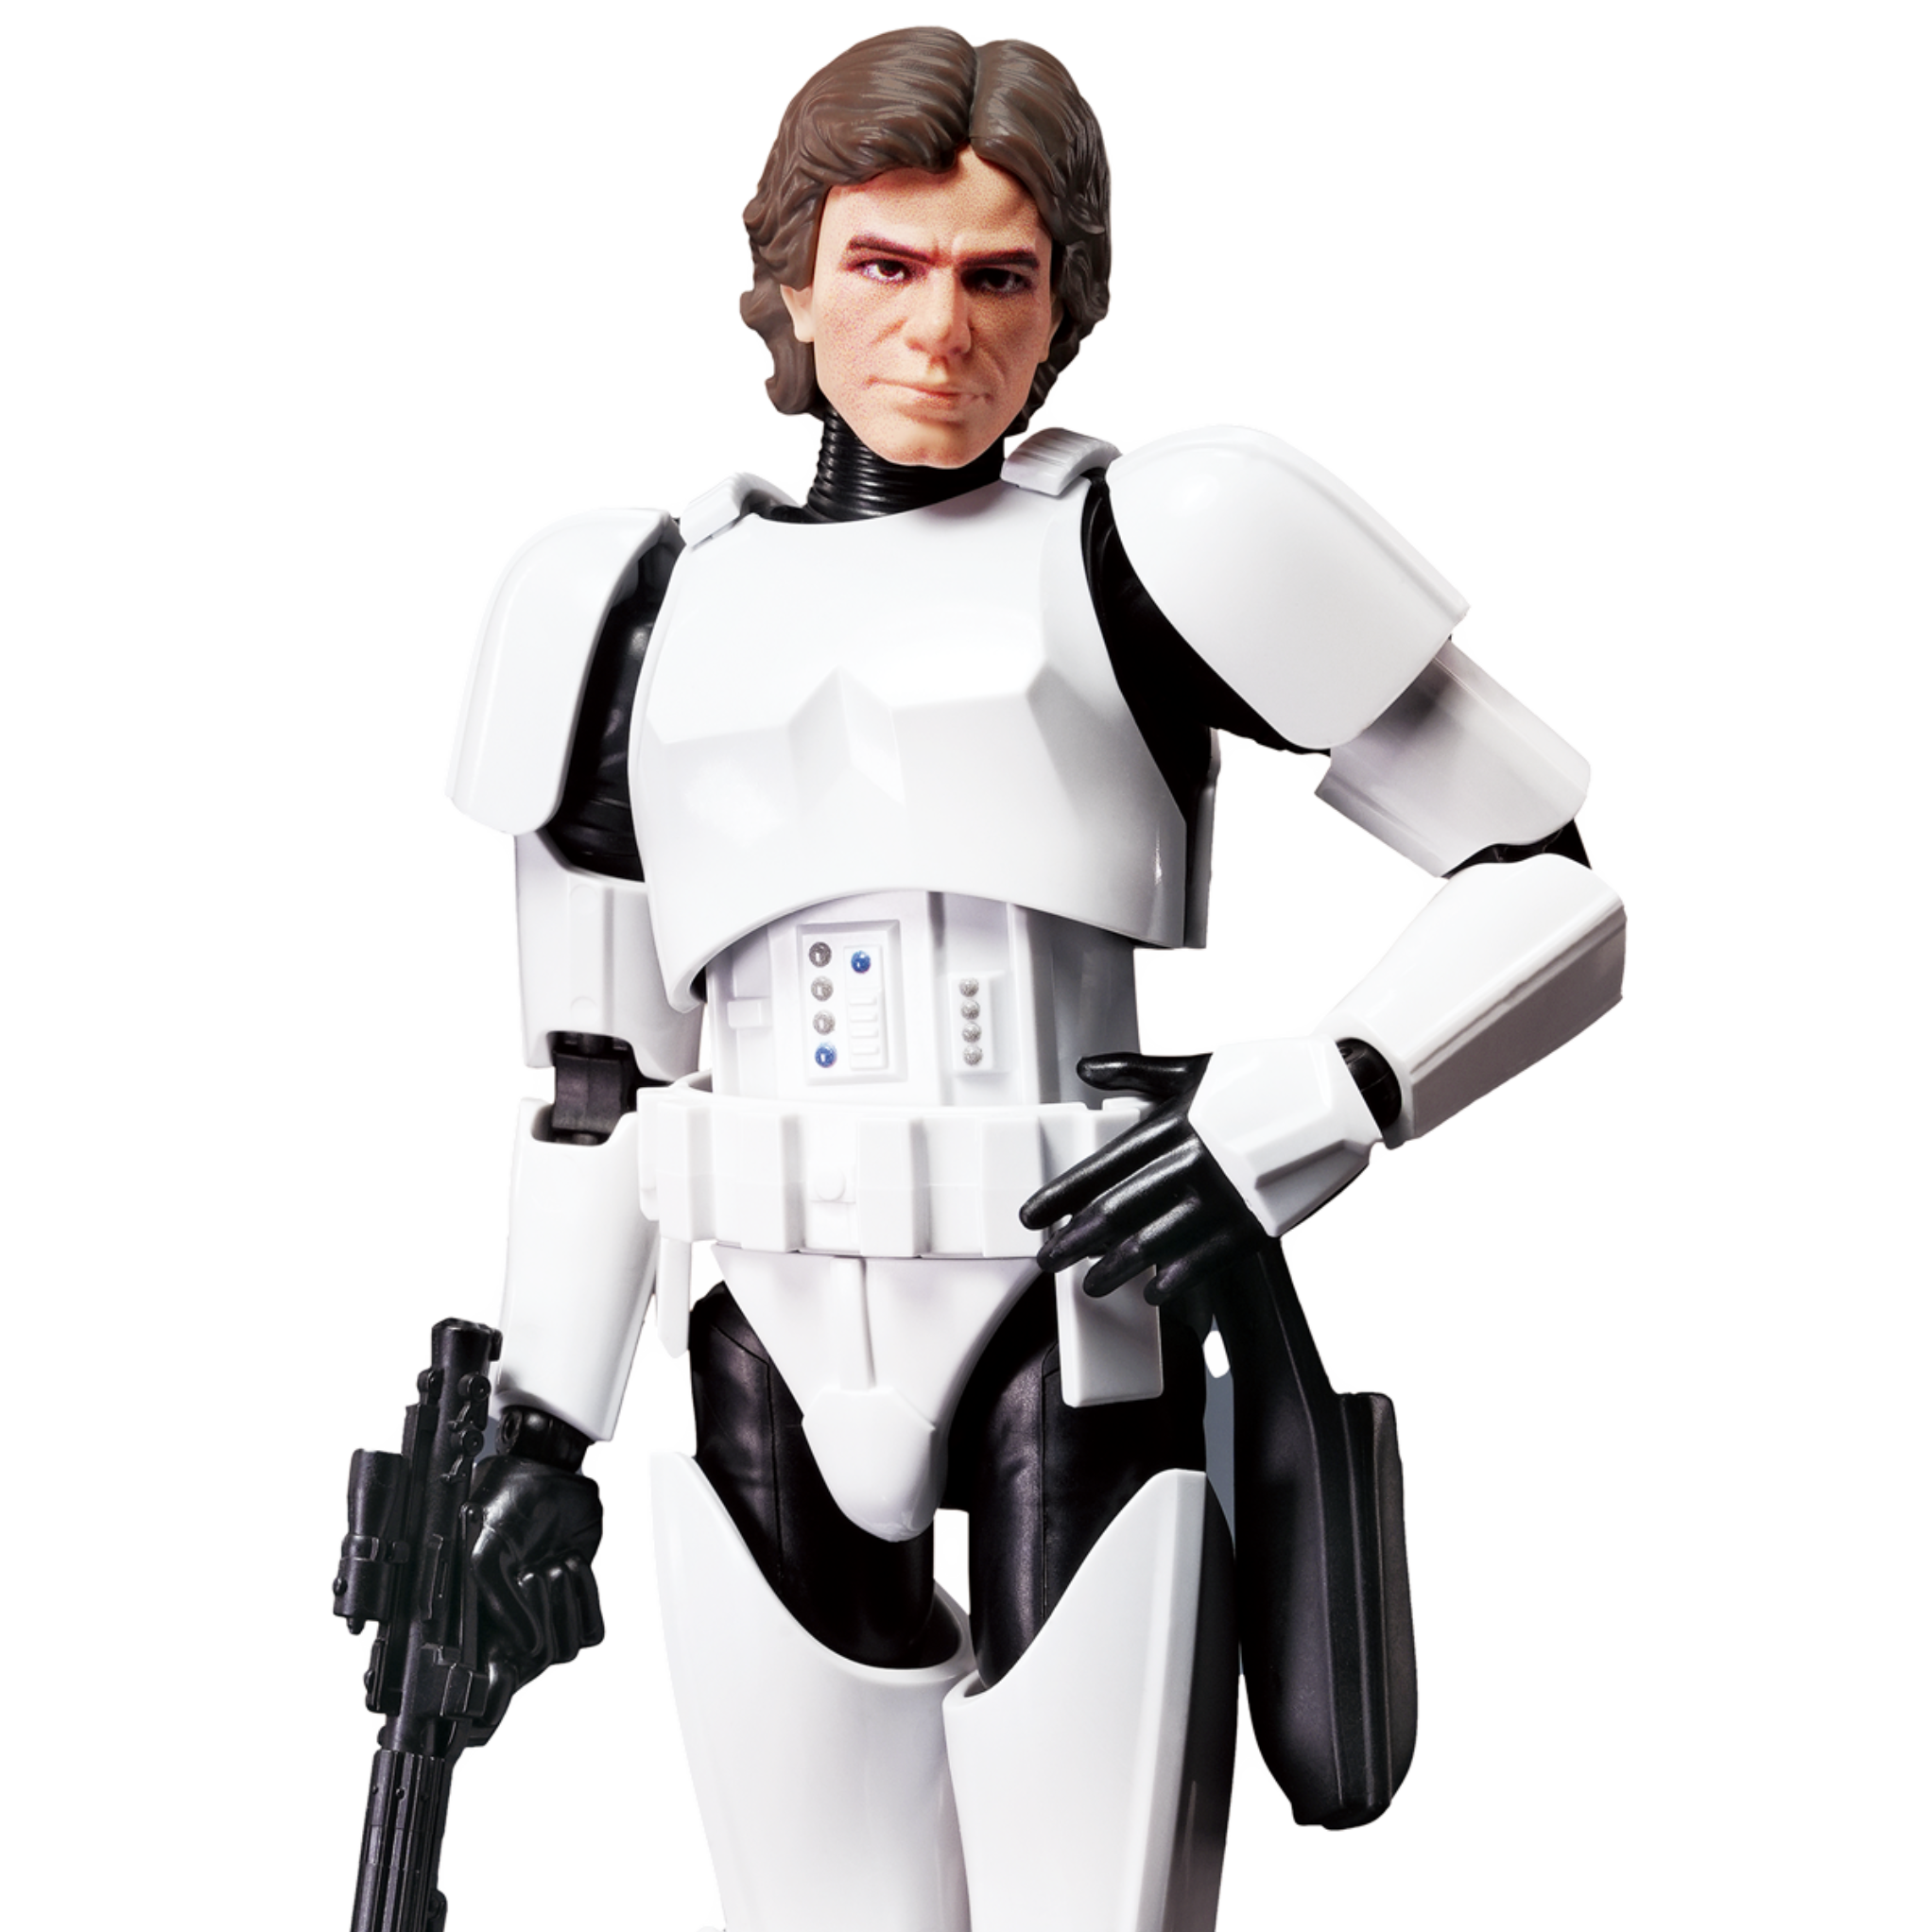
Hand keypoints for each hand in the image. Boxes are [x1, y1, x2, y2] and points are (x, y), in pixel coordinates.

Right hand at [463, 1453, 604, 1739]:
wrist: (548, 1471)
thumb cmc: (505, 1501)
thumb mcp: (483, 1546)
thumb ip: (495, 1599)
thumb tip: (523, 1647)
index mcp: (471, 1621)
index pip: (472, 1693)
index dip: (475, 1719)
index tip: (479, 1726)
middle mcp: (505, 1629)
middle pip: (528, 1670)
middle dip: (538, 1622)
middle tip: (534, 1576)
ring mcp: (543, 1619)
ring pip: (562, 1652)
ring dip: (563, 1604)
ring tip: (550, 1564)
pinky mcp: (577, 1604)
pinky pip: (591, 1632)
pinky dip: (588, 1599)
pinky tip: (572, 1566)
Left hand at [1019, 1053, 1268, 1304]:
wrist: (1339, 1095)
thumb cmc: (1264, 1080)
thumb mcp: (1194, 1068)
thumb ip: (1136, 1072)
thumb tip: (1087, 1067)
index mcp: (1171, 1124)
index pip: (1100, 1167)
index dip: (1061, 1196)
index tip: (1033, 1216)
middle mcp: (1192, 1161)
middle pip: (1118, 1210)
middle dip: (1075, 1240)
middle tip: (1049, 1260)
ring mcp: (1224, 1195)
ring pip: (1155, 1242)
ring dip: (1116, 1267)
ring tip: (1092, 1284)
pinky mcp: (1257, 1221)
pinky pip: (1206, 1260)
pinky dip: (1176, 1279)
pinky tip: (1154, 1292)